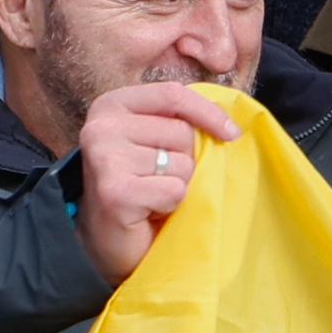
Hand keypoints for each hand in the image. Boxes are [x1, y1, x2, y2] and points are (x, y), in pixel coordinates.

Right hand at [72, 79, 245, 280]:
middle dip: (184, 158)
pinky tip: (147, 211)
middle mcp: (100, 128)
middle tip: (158, 178)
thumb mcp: (153, 140)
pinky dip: (170, 204)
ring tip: (151, 194)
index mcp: (110, 106)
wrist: (108, 238)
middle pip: (181, 131)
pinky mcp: (115, 192)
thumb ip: (178, 120)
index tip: (231, 133)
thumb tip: (231, 125)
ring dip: (176, 184)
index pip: (172, 94)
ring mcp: (104, 159)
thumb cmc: (138, 185)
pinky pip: (174, 189)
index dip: (208, 113)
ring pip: (181, 163)